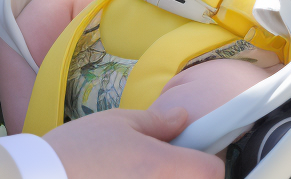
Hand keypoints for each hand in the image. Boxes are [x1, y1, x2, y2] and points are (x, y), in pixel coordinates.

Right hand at [43, 105, 222, 178]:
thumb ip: (158, 123)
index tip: (194, 153)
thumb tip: (183, 117)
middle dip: (185, 172)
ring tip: (139, 171)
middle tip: (164, 160)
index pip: (213, 171)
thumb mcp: (119, 123)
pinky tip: (125, 178)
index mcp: (163, 168)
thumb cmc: (77, 150)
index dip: (209, 159)